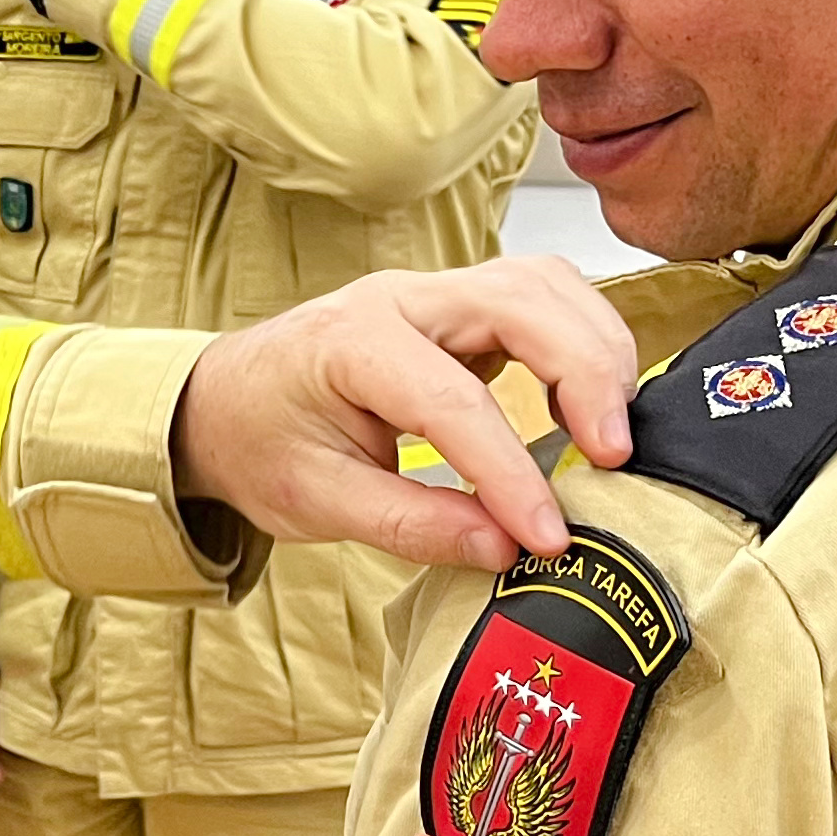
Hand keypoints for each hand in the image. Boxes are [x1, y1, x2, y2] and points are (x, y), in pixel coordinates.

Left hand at [174, 258, 638, 570]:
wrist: (223, 402)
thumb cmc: (260, 441)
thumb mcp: (316, 500)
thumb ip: (411, 524)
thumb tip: (502, 549)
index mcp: (352, 342)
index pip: (453, 400)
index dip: (512, 472)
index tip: (550, 535)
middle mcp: (399, 298)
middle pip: (522, 303)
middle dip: (583, 375)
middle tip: (613, 459)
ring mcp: (434, 293)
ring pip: (544, 285)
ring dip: (594, 348)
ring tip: (610, 434)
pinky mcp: (461, 307)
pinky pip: (542, 298)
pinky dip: (582, 339)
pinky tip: (586, 404)